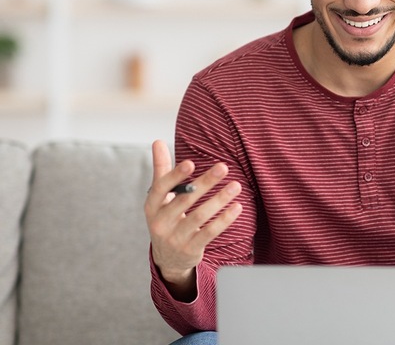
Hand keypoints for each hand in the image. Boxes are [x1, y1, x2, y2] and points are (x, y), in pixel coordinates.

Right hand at [144, 140, 241, 300]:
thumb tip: (158, 141)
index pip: (161, 188)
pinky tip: (237, 207)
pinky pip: (210, 233)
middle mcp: (160, 223)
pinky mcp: (191, 249)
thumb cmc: (166, 218)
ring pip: (199, 216)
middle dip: (204, 183)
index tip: (191, 163)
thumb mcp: (160, 198)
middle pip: (184, 200)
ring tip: (236, 185)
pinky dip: (224, 220)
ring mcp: (175, 238)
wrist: (168, 258)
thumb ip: (161, 170)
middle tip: (223, 167)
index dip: (175, 176)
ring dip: (219, 199)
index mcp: (152, 206)